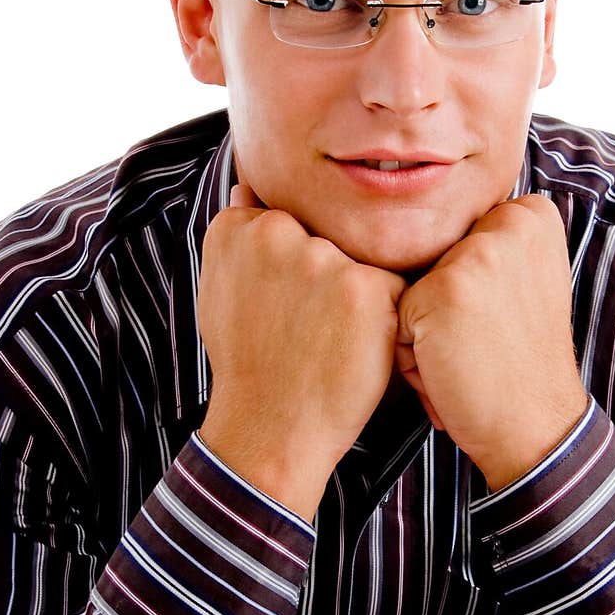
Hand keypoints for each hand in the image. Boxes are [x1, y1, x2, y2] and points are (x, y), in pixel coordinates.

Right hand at [198, 183, 405, 520]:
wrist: (272, 429)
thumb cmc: (249, 366)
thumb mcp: (219, 294)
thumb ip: (237, 238)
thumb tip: (249, 186)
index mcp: (238, 229)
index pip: (293, 219)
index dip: (300, 264)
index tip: (289, 305)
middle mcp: (276, 232)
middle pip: (332, 235)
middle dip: (331, 275)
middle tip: (312, 328)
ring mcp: (322, 257)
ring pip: (365, 256)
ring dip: (360, 294)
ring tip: (333, 340)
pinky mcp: (365, 286)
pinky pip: (395, 284)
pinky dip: (387, 316)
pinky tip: (358, 347)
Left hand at [396, 195, 588, 490]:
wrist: (535, 425)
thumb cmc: (516, 363)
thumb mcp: (522, 283)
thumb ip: (485, 246)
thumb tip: (410, 221)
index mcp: (532, 214)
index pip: (455, 236)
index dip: (465, 285)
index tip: (501, 316)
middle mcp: (508, 221)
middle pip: (428, 258)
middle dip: (439, 306)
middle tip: (482, 342)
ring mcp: (476, 253)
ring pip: (406, 286)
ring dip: (420, 330)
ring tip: (463, 356)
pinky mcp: (443, 289)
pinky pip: (392, 317)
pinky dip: (408, 354)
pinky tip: (448, 370)